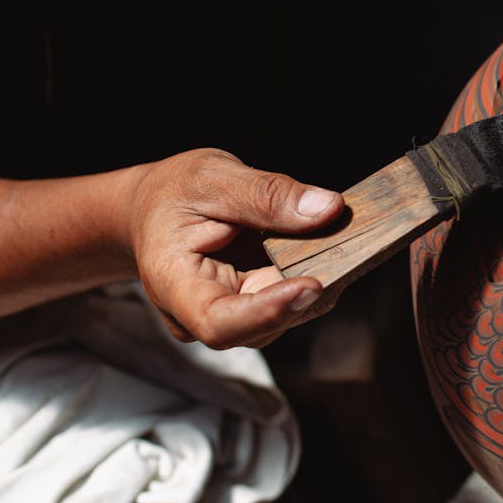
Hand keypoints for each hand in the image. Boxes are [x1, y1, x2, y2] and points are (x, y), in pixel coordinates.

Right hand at [127, 149, 344, 348]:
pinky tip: (327, 251)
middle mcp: (196, 315)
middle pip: (260, 325)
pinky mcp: (252, 308)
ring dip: (316, 287)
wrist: (155, 208)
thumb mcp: (213, 177)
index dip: (268, 311)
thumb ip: (266, 194)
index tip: (313, 285)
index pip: (217, 320)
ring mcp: (227, 316)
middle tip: (347, 254)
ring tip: (338, 245)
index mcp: (172, 283)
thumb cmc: (173, 193)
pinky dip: (313, 279)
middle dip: (306, 295)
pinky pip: (289, 304)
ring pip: (283, 318)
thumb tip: (326, 208)